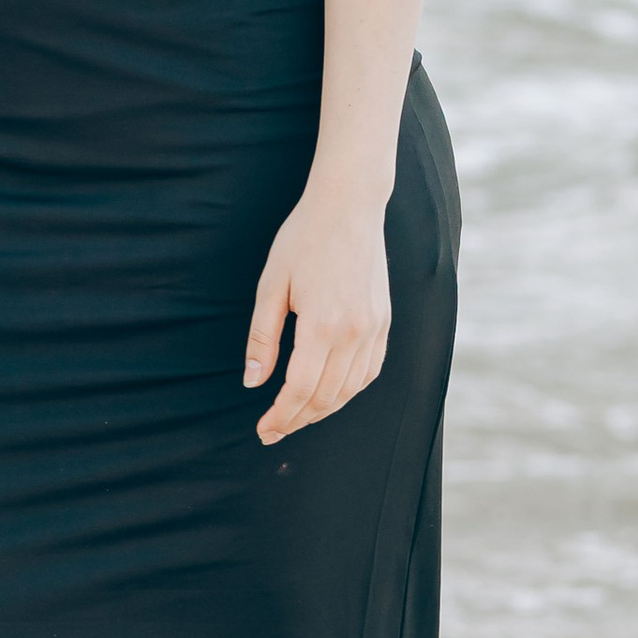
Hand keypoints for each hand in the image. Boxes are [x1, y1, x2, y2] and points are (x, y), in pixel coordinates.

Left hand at [243, 189, 387, 444]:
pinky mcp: (384, 322)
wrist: (348, 207)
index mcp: (323, 324)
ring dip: (323, 410)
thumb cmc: (303, 240)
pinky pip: (370, 371)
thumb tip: (253, 382)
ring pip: (351, 389)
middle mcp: (355, 333)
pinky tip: (330, 393)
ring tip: (297, 416)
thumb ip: (262, 337)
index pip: (301, 389)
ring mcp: (374, 328)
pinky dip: (349, 390)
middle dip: (298, 419)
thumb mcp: (271, 285)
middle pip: (327, 397)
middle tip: (273, 430)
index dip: (281, 416)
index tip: (263, 429)